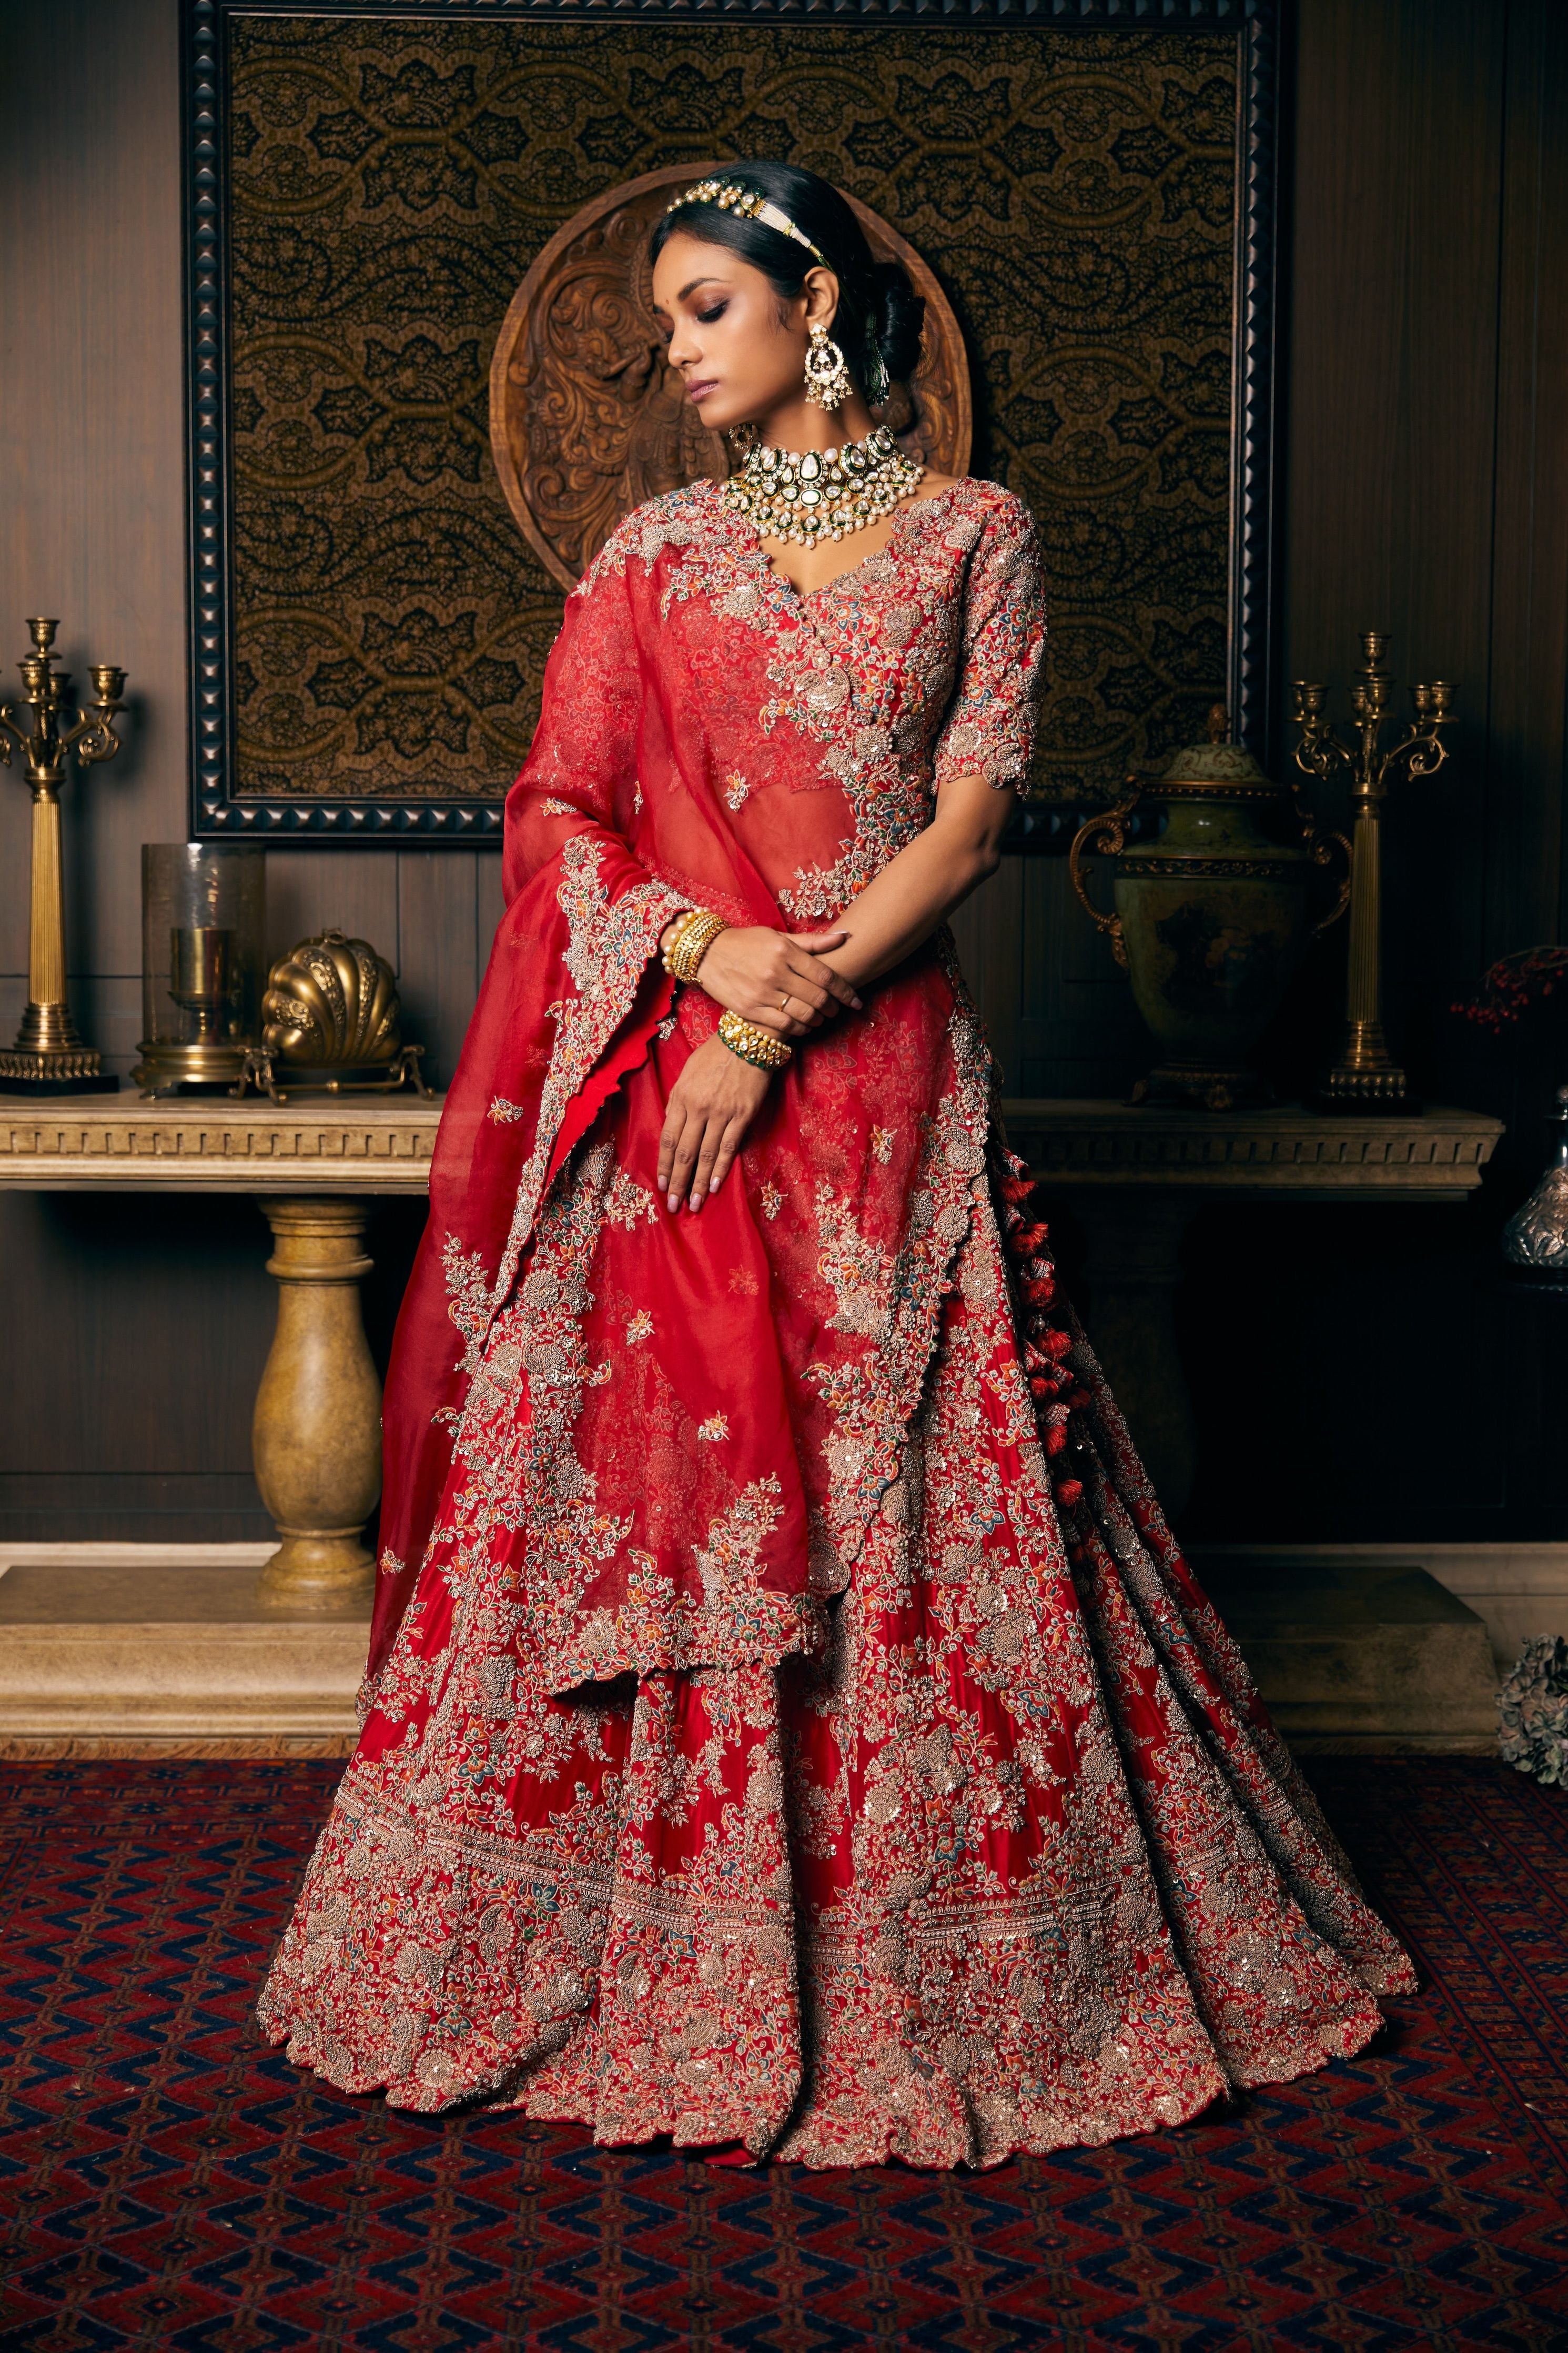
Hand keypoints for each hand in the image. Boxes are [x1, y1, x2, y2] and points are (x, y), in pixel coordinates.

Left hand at [658, 1035, 772, 1212]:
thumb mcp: (687, 1074)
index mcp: (680, 1097)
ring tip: (693, 1204)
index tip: (662, 1185)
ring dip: (698, 1182)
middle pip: (683, 1153)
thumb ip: (679, 1101)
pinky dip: (720, 1168)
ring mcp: (721, 1113)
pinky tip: (714, 1186)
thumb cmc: (715, 1055)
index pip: (668, 1139)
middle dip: (677, 1182)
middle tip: (674, 1206)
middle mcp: (698, 1108)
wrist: (748, 1039)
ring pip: (705, 1155)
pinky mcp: (742, 1115)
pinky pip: (728, 1147)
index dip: (664, 1165)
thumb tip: (675, 1128)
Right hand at [673, 923, 862, 1038]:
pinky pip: (784, 1025)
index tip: (856, 1001)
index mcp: (784, 951)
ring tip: (820, 1017)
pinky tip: (803, 1025)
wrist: (707, 954)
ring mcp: (762, 993)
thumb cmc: (746, 943)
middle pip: (818, 997)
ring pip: (803, 1014)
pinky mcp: (750, 1009)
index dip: (845, 992)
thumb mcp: (777, 937)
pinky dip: (799, 1028)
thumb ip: (812, 942)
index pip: (825, 976)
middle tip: (836, 1009)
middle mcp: (775, 972)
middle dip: (833, 1007)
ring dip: (818, 1020)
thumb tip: (844, 938)